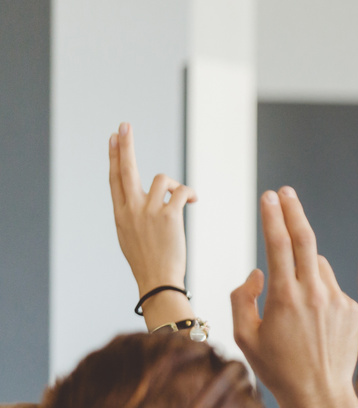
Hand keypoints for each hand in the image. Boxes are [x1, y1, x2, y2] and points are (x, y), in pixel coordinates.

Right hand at [108, 122, 195, 303]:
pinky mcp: (168, 216)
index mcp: (120, 214)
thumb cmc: (148, 262)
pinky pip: (181, 191)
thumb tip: (139, 201)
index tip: (113, 139)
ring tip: (183, 198)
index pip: (115, 179)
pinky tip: (193, 201)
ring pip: (163, 179)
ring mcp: (148, 212)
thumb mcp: (130, 236)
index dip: (114, 158)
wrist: (157, 281)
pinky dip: (189, 193)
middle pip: (126, 170)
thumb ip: (133, 215)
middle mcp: (131, 209)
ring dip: (176, 185)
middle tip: (124, 126)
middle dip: (125, 146)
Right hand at [230, 188, 357, 407]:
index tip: (269, 196)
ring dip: (304, 266)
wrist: (320, 396)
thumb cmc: (277, 369)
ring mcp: (338, 300)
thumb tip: (258, 272)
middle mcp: (316, 294)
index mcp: (286, 298)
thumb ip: (242, 298)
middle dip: (293, 212)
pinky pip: (332, 287)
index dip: (273, 217)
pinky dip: (319, 289)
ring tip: (292, 299)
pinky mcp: (354, 309)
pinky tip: (312, 319)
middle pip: (307, 240)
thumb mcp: (245, 337)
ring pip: (319, 266)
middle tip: (286, 193)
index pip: (280, 245)